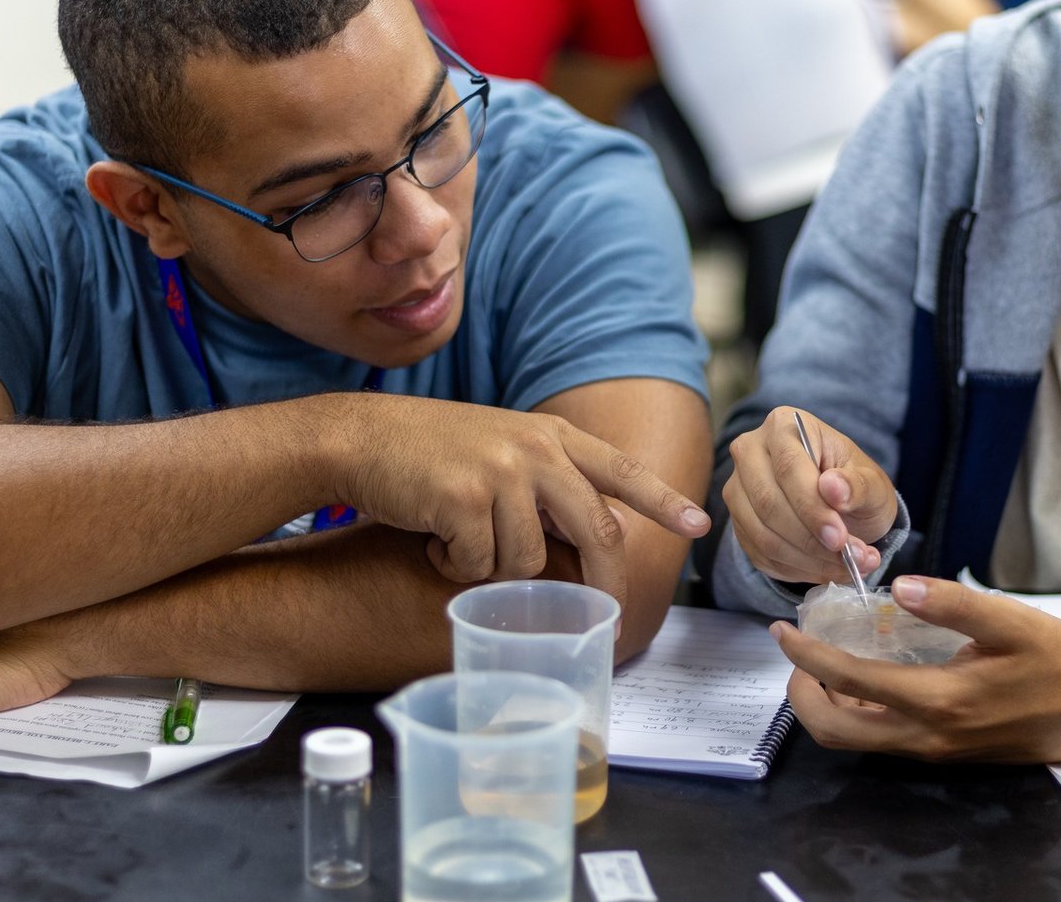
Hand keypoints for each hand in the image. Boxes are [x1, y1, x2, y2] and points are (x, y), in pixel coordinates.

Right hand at [338, 397, 710, 605]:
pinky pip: (480, 565)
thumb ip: (547, 479)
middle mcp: (537, 449)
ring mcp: (503, 471)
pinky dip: (455, 565)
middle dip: (605, 588)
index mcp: (552, 435)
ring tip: (457, 538)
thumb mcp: (500, 446)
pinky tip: (431, 538)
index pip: (621, 469)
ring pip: (529, 561)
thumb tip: (591, 536)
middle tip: (605, 625)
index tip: (700, 525)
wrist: (360, 437)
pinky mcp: (465, 498)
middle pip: (598, 531)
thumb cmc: (428, 452)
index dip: (663, 500)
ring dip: (492, 568)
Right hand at [723, 408, 896, 583]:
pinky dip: (797, 570)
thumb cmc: (856, 486)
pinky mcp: (738, 523)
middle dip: (810, 539)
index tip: (839, 538)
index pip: (788, 467)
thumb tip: (834, 488)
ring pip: (762, 533)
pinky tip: (827, 569)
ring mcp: (739, 488)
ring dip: (807, 560)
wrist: (842, 508)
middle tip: (849, 559)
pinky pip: (760, 554)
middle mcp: (751, 451)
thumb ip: (858, 485)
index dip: (812, 508)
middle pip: (768, 502)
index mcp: (784, 426)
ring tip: (848, 567)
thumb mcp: (872, 483)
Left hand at [769, 577, 1060, 761]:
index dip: (807, 655)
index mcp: (938, 701)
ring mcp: (932, 750)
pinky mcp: (941, 752)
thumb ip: (956, 603)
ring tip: (823, 660)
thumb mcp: (1012, 621)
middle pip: (835, 731)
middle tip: (798, 651)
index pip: (849, 682)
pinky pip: (879, 740)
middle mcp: (926, 736)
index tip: (783, 628)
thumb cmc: (1057, 661)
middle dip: (802, 692)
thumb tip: (901, 587)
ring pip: (854, 741)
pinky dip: (855, 713)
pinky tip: (863, 677)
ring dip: (825, 705)